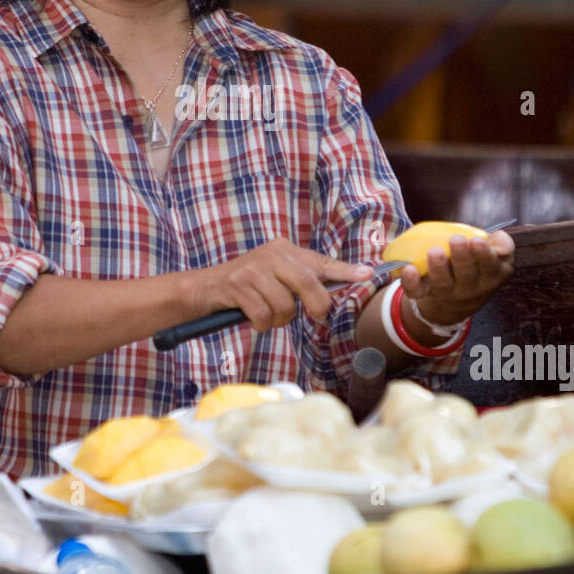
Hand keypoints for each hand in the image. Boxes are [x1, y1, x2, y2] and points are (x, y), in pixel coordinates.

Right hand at [192, 238, 375, 332]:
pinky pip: (263, 315)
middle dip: (316, 305)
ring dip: (278, 320)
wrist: (205, 288)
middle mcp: (271, 254)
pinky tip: (252, 317)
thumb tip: (333, 292)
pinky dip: (260, 324)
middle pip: (308, 283)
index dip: (346, 270)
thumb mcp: (275, 275)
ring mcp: (253, 269)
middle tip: (317, 315)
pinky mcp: (237, 285)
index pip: (321, 262)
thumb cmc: (247, 286)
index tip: (368, 274)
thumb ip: (302, 279)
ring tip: (267, 315)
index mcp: (284, 250)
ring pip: (285, 305)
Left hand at [398, 230, 514, 328]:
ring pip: (443, 282)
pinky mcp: (428, 293)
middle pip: (466, 273)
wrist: (460, 299)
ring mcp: (448, 291)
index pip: (490, 266)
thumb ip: (500, 244)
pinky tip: (409, 269)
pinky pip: (418, 291)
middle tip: (456, 240)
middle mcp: (471, 287)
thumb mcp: (495, 257)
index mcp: (491, 274)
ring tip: (435, 251)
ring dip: (438, 267)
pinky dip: (411, 282)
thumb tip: (499, 237)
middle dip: (461, 256)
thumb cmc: (478, 266)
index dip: (484, 254)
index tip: (477, 240)